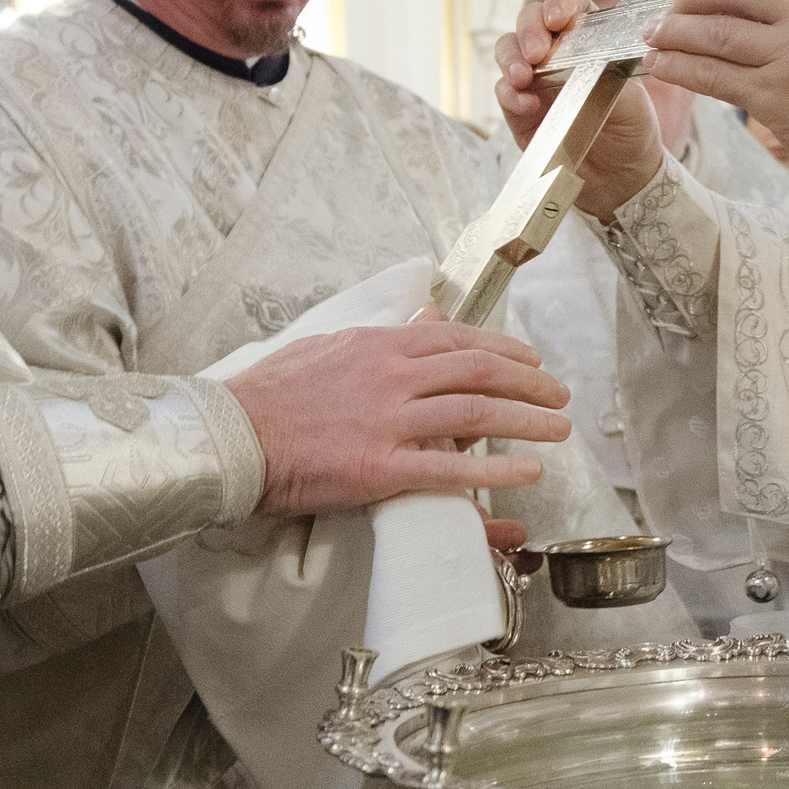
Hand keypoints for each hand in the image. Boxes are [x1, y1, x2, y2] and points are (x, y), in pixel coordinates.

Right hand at [227, 323, 569, 518]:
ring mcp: (386, 423)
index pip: (458, 339)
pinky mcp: (377, 469)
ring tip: (557, 429)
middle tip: (558, 395)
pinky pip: (448, 469)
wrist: (230, 436)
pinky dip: (493, 469)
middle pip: (478, 373)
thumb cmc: (271, 395)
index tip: (530, 361)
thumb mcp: (329, 346)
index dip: (504, 350)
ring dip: (526, 420)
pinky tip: (525, 471)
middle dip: (528, 383)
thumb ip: (382, 335)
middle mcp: (391, 378)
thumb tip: (423, 316)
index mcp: (379, 346)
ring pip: (474, 414)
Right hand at [495, 0, 666, 220]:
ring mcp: (535, 80)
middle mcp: (557, 54)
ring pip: (509, 51)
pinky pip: (505, 92)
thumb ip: (605, 73)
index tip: (557, 18)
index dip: (560, 5)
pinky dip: (510, 93)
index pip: (571, 8)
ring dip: (511, 58)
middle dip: (528, 30)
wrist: (621, 177)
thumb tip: (578, 56)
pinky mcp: (519, 110)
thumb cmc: (631, 129)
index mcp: (589, 40)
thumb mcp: (631, 98)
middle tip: (536, 52)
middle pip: (530, 22)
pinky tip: (527, 103)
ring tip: (523, 76)